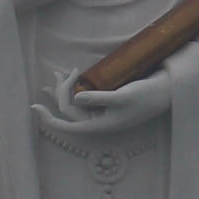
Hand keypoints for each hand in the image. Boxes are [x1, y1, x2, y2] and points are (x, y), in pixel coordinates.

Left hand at [38, 64, 170, 135]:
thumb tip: (75, 98)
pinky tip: (76, 75)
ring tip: (61, 72)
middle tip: (59, 72)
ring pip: (76, 102)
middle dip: (60, 91)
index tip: (34, 106)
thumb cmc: (145, 97)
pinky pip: (86, 97)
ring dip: (67, 87)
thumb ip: (98, 98)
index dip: (49, 118)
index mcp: (99, 125)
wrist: (165, 93)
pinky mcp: (107, 103)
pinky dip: (78, 86)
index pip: (67, 124)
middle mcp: (98, 121)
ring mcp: (102, 112)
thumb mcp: (121, 97)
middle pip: (70, 110)